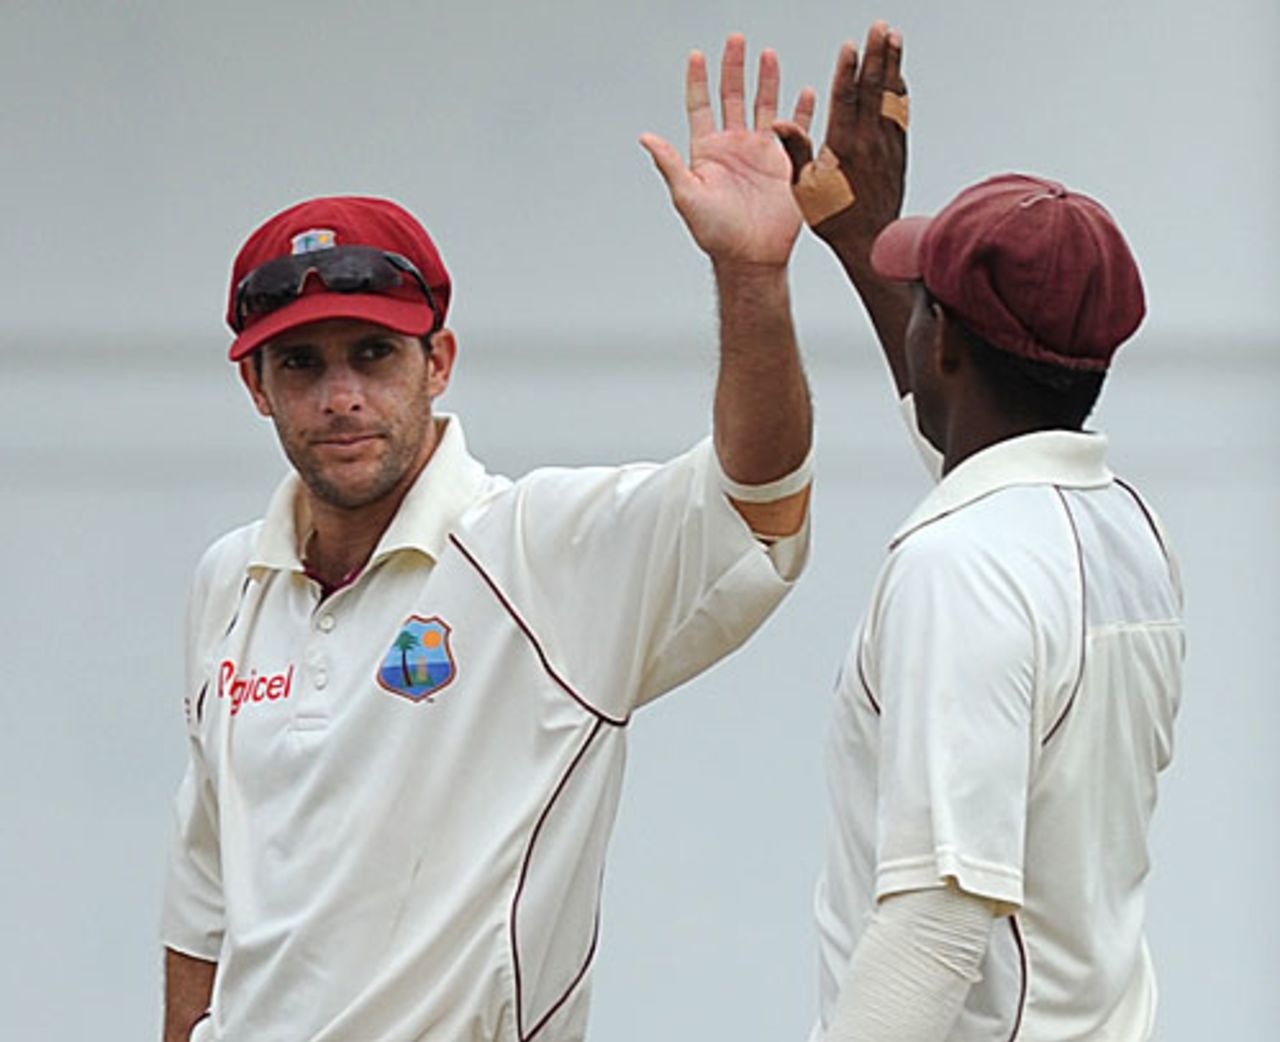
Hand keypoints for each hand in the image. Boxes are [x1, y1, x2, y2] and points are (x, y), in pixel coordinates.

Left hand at [642, 35, 815, 269]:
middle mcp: (734, 147)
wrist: (751, 257)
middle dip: (733, 67)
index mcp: (708, 151)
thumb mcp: (687, 197)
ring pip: (763, 106)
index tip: (697, 55)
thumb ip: (670, 165)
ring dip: (766, 81)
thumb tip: (646, 138)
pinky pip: (795, 131)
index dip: (698, 81)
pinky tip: (806, 93)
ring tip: (768, 55)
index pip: (700, 106)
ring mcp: (761, 153)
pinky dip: (801, 112)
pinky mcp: (785, 164)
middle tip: (736, 40)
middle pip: (732, 96)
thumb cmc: (716, 234)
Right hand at [773, 21, 907, 250]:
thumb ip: (795, 151)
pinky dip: (899, 90)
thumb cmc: (835, 219)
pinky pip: (900, 113)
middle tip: (880, 27)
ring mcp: (887, 146)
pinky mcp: (898, 153)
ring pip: (891, 96)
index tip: (851, 47)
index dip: (848, 71)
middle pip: (873, 89)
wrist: (871, 242)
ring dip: (892, 64)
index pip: (846, 100)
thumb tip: (778, 123)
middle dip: (877, 54)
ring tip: (893, 36)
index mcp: (843, 149)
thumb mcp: (804, 188)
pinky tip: (899, 75)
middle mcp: (869, 143)